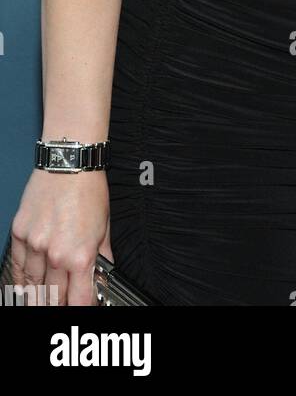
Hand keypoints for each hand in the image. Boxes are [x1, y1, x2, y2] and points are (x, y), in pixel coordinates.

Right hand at [10, 168, 110, 304]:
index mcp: (81, 255)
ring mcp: (34, 245)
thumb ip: (103, 257)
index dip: (81, 307)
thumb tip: (103, 276)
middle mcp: (56, 254)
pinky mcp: (19, 234)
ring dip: (39, 296)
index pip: (79, 300)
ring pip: (33, 285)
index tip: (82, 307)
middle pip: (53, 296)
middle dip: (60, 303)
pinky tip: (25, 287)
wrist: (69, 161)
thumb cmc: (89, 189)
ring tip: (44, 300)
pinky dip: (21, 281)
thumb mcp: (105, 226)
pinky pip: (17, 267)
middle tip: (64, 302)